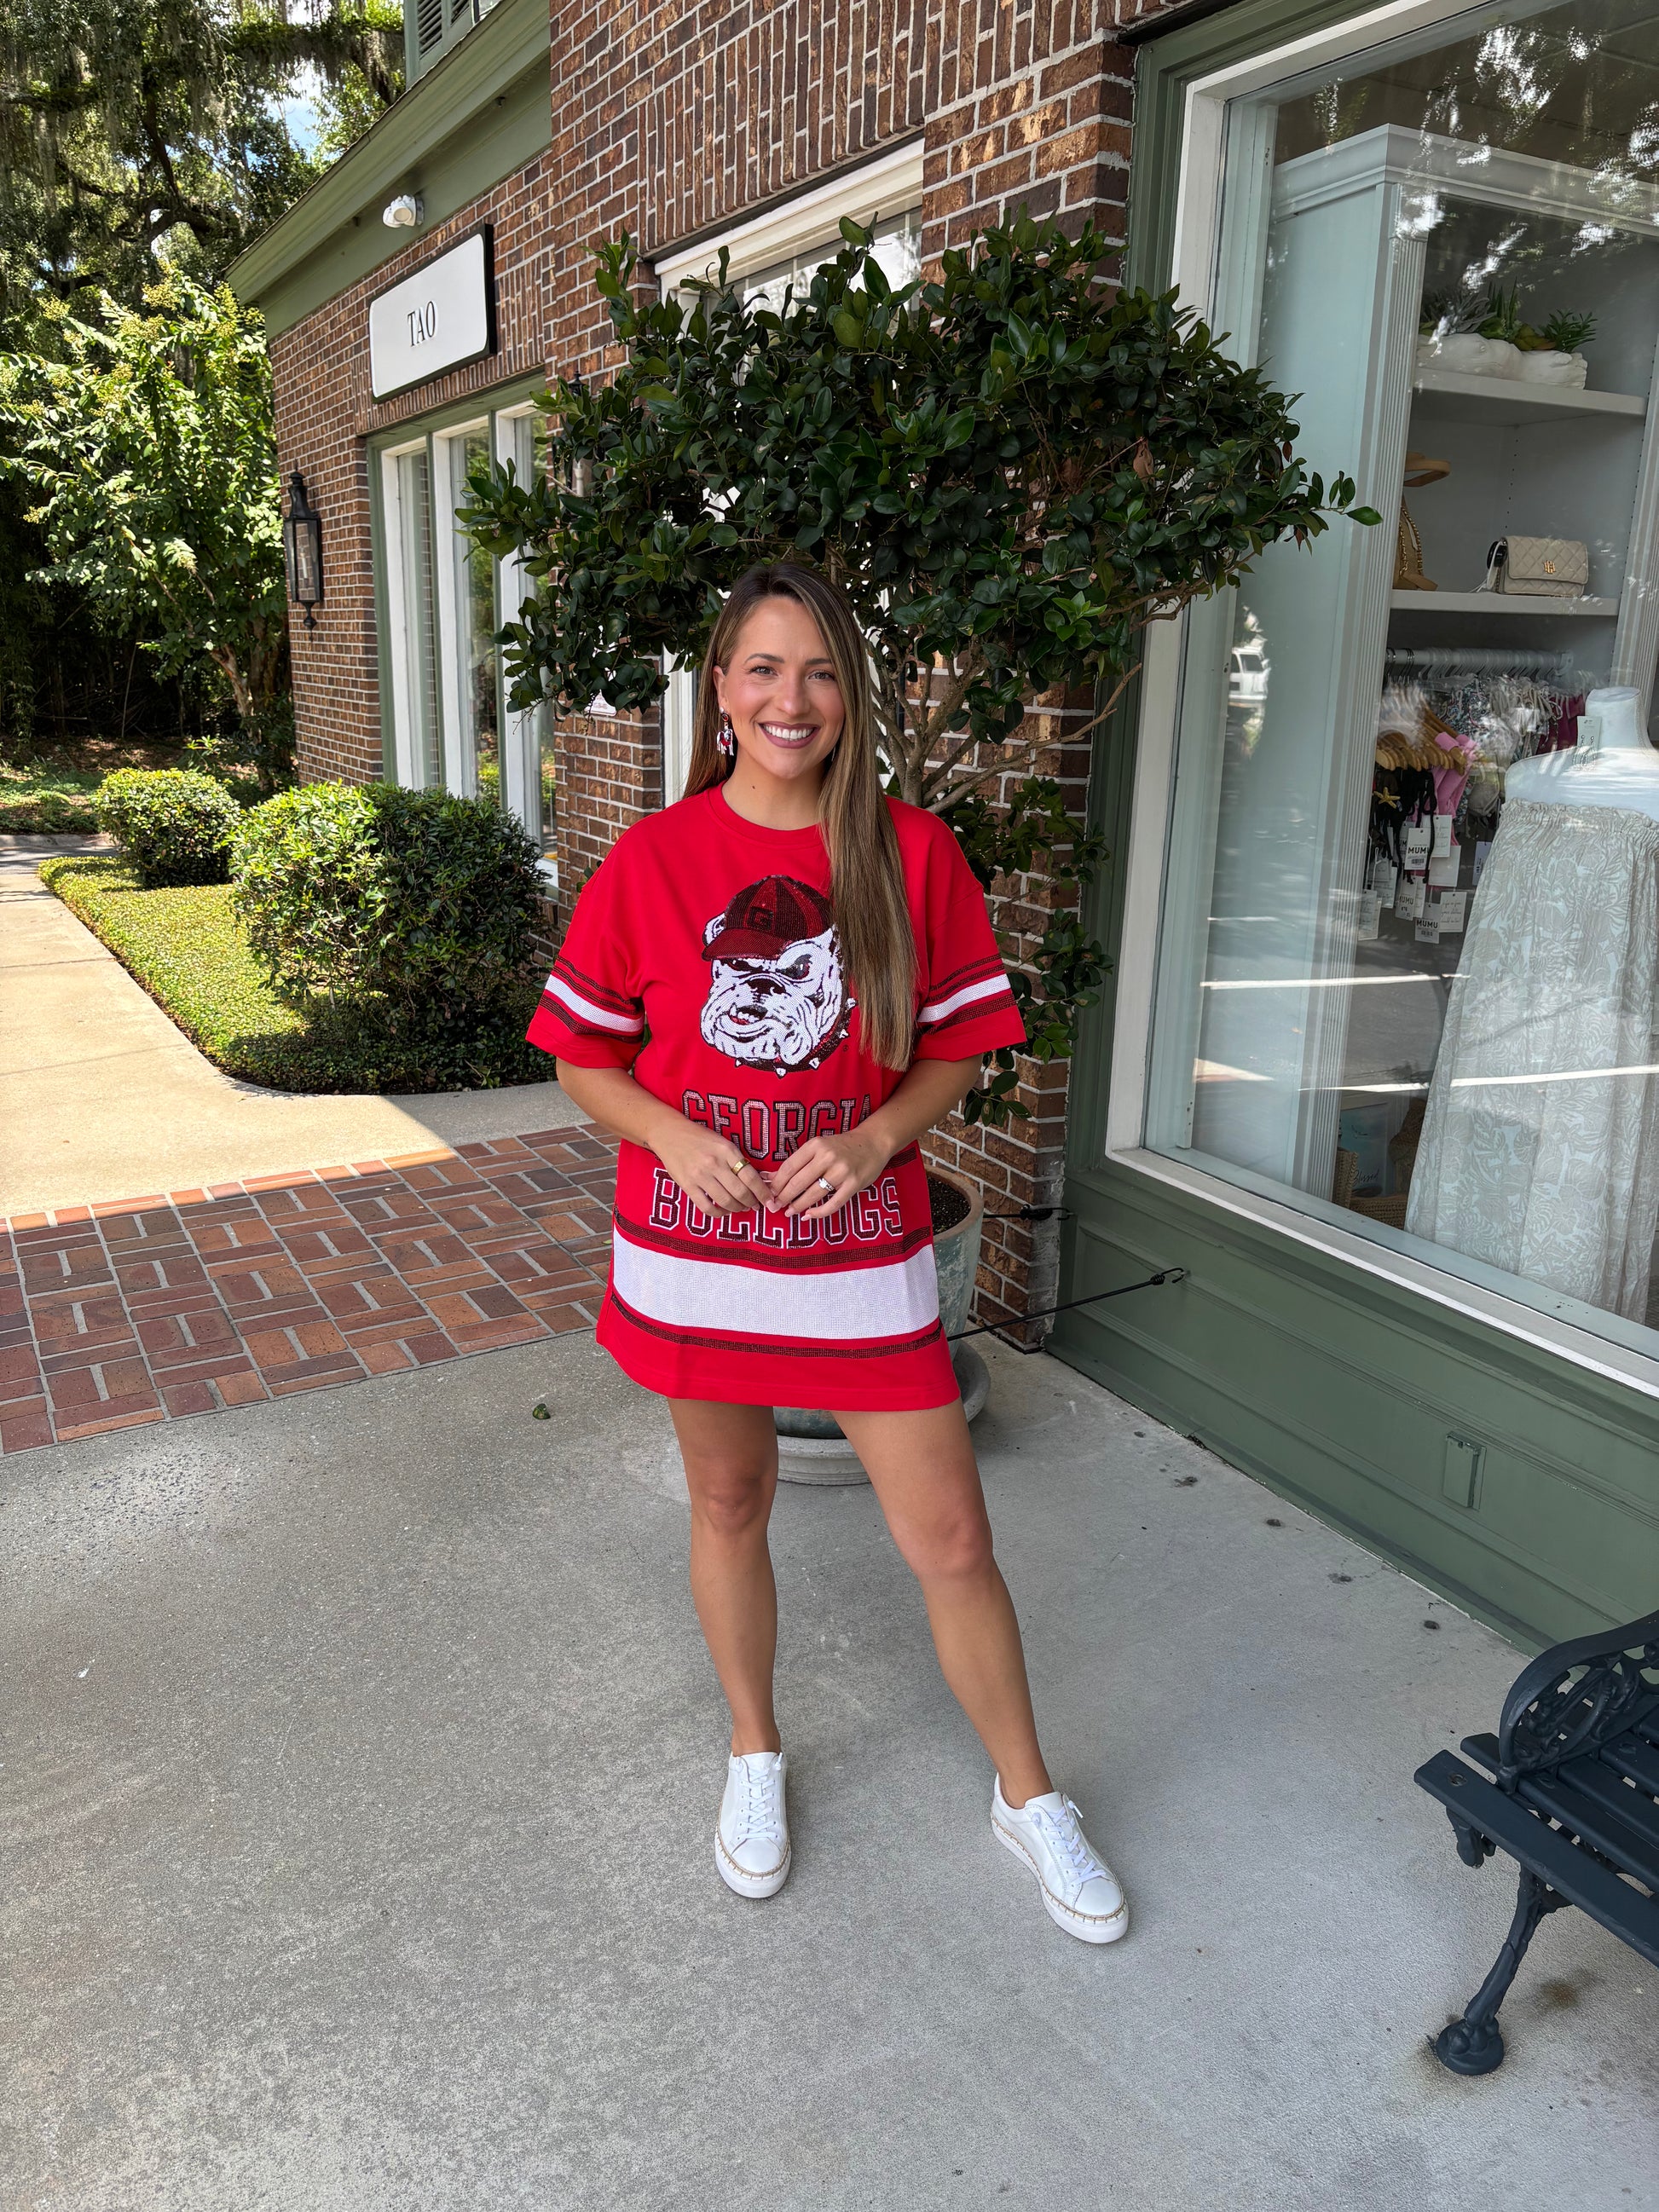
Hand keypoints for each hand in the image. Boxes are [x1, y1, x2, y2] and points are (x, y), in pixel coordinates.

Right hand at [650, 1116, 777, 1216]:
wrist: (669, 1133)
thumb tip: (756, 1181)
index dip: (763, 1192)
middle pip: (741, 1192)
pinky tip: (722, 1211)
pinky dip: (718, 1213)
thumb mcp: (723, 1143)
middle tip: (755, 1206)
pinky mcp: (687, 1185)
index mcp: (727, 1150)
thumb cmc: (699, 1138)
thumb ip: (737, 1160)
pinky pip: (706, 1207)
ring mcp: (699, 1175)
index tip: (769, 1201)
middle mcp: (714, 1163)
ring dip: (737, 1208)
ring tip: (740, 1208)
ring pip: (725, 1201)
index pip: (751, 1176)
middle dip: (752, 1203)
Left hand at [766, 1128, 893, 1220]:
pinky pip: (833, 1204)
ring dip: (798, 1206)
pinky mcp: (854, 1184)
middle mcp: (827, 1157)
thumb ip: (798, 1162)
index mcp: (816, 1145)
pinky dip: (819, 1212)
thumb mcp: (819, 1147)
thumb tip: (770, 1178)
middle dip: (784, 1197)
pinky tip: (809, 1215)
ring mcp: (842, 1171)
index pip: (789, 1167)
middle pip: (798, 1182)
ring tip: (790, 1212)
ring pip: (813, 1194)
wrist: (873, 1142)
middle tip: (776, 1206)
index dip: (776, 1183)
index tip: (769, 1193)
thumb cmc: (841, 1146)